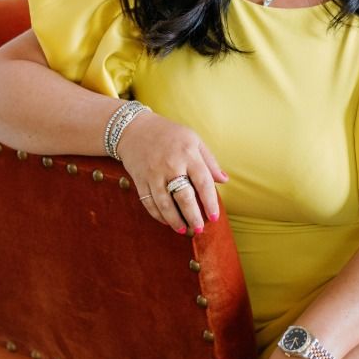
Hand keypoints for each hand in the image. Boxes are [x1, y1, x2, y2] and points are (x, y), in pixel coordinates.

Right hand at [114, 112, 227, 234]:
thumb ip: (209, 161)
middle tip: (199, 229)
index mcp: (188, 154)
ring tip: (184, 230)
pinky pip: (149, 202)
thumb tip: (224, 180)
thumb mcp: (193, 139)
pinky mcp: (140, 180)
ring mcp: (153, 174)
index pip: (203, 182)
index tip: (214, 217)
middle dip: (193, 216)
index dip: (210, 202)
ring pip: (165, 203)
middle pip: (184, 196)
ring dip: (175, 220)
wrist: (134, 128)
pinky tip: (166, 221)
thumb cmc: (169, 134)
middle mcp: (171, 165)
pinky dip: (158, 215)